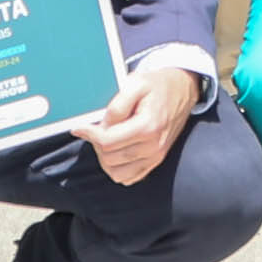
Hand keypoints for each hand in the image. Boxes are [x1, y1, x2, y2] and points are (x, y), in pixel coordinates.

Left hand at [74, 63, 201, 187]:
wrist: (182, 89)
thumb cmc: (158, 85)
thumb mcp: (136, 83)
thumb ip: (117, 106)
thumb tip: (101, 126)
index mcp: (148, 127)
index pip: (107, 141)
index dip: (89, 134)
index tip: (79, 128)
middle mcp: (154, 146)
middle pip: (109, 158)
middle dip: (97, 144)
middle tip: (97, 129)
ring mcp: (156, 157)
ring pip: (117, 173)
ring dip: (105, 160)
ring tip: (106, 141)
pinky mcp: (156, 162)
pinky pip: (129, 178)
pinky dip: (117, 169)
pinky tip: (116, 151)